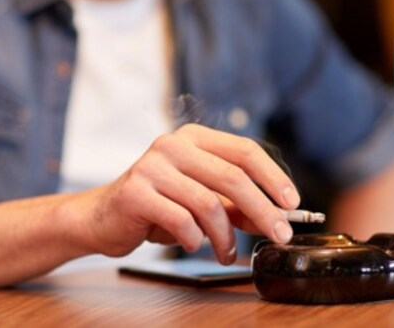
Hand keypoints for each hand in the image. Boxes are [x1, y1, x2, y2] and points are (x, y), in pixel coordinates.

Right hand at [83, 124, 300, 264]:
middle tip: (279, 235)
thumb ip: (234, 205)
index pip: (245, 150)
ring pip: (208, 204)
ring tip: (228, 254)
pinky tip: (193, 245)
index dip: (273, 177)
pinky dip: (194, 239)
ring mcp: (152, 167)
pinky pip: (181, 221)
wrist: (102, 216)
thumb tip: (274, 218)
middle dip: (262, 210)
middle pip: (233, 177)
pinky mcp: (135, 192)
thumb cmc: (156, 205)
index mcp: (193, 138)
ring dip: (226, 236)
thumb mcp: (200, 200)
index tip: (292, 203)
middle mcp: (173, 145)